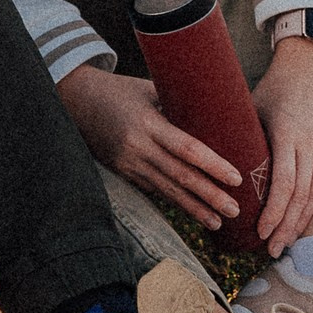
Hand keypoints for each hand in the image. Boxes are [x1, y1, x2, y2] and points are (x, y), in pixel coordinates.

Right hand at [55, 63, 242, 232]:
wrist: (75, 100)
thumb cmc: (119, 90)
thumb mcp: (148, 89)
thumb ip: (177, 105)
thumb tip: (215, 115)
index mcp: (148, 123)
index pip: (186, 148)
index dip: (212, 165)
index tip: (236, 178)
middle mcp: (137, 147)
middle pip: (180, 176)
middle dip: (210, 195)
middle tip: (236, 210)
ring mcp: (128, 163)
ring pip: (167, 191)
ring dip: (194, 208)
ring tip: (218, 222)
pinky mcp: (122, 173)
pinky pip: (153, 190)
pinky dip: (175, 202)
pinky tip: (194, 212)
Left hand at [253, 38, 312, 254]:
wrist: (309, 62)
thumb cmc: (273, 86)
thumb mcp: (250, 108)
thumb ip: (238, 137)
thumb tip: (211, 163)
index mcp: (286, 135)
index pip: (282, 184)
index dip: (273, 212)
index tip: (261, 232)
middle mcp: (310, 144)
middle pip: (300, 195)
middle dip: (285, 226)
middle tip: (272, 250)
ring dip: (305, 221)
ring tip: (290, 243)